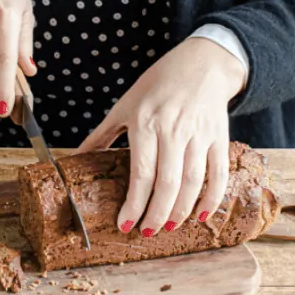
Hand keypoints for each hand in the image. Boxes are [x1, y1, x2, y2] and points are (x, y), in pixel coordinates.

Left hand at [75, 36, 244, 236]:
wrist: (202, 63)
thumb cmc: (159, 83)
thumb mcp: (126, 104)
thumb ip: (103, 134)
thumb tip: (74, 159)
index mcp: (146, 123)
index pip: (141, 173)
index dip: (134, 204)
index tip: (125, 225)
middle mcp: (174, 129)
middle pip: (168, 183)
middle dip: (157, 214)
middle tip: (148, 232)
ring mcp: (199, 133)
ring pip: (193, 181)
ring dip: (182, 210)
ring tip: (170, 225)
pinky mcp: (219, 136)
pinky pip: (218, 172)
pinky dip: (213, 197)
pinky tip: (202, 214)